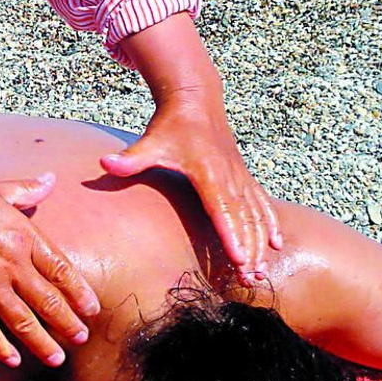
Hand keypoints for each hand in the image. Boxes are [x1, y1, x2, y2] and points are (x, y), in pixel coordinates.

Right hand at [0, 174, 99, 368]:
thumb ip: (26, 189)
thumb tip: (50, 179)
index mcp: (23, 236)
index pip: (61, 269)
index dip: (80, 291)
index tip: (92, 309)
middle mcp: (11, 265)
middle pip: (48, 301)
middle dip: (68, 323)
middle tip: (82, 339)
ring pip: (23, 322)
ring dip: (43, 343)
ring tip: (57, 359)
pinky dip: (1, 348)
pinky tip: (13, 362)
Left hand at [101, 91, 281, 281]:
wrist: (196, 100)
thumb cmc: (170, 125)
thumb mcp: (150, 141)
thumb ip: (130, 158)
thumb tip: (104, 163)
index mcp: (208, 171)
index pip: (221, 208)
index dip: (231, 235)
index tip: (238, 259)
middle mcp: (230, 176)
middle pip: (243, 218)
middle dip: (249, 250)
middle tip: (250, 279)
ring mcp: (240, 176)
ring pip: (256, 214)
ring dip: (261, 243)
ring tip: (261, 272)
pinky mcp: (244, 176)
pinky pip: (262, 203)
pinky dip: (271, 223)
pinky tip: (277, 244)